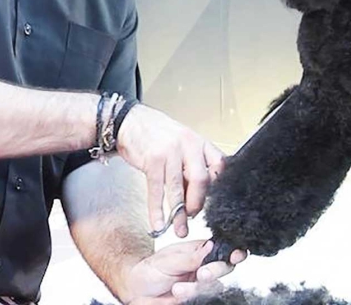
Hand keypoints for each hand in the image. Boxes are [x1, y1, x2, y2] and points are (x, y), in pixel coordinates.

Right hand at [116, 104, 225, 236]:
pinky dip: (157, 210)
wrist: (131, 121)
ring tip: (180, 229)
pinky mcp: (152, 160)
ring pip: (178, 188)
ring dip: (179, 214)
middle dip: (198, 204)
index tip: (213, 203)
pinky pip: (156, 190)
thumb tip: (199, 195)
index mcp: (199, 142)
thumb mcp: (183, 144)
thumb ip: (193, 166)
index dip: (218, 187)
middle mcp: (188, 145)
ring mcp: (170, 152)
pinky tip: (159, 223)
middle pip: (201, 180)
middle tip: (193, 217)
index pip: (219, 165)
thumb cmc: (158, 134)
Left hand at [124, 240, 246, 303]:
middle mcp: (204, 266)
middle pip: (225, 267)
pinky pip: (204, 298)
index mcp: (199, 250)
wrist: (137, 292)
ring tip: (177, 289)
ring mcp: (201, 285)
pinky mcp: (197, 299)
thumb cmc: (150, 270)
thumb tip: (211, 246)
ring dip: (196, 288)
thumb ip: (191, 257)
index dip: (234, 251)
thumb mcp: (169, 260)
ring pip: (215, 286)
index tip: (234, 255)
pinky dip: (192, 297)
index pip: (223, 248)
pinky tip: (178, 295)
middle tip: (201, 274)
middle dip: (216, 271)